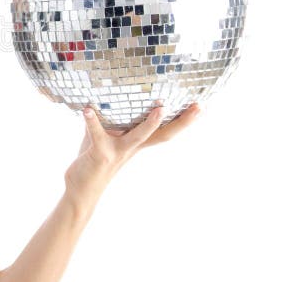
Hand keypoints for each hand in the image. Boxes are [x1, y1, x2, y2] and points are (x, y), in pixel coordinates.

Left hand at [63, 101, 201, 212]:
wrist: (82, 189)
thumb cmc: (94, 158)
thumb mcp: (105, 135)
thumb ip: (109, 118)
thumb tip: (107, 92)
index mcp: (137, 143)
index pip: (164, 131)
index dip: (183, 120)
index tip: (200, 106)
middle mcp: (132, 148)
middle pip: (162, 135)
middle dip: (182, 121)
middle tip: (198, 107)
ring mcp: (118, 152)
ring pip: (138, 137)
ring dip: (150, 124)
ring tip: (160, 108)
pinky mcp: (101, 153)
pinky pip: (97, 135)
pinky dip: (92, 121)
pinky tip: (87, 110)